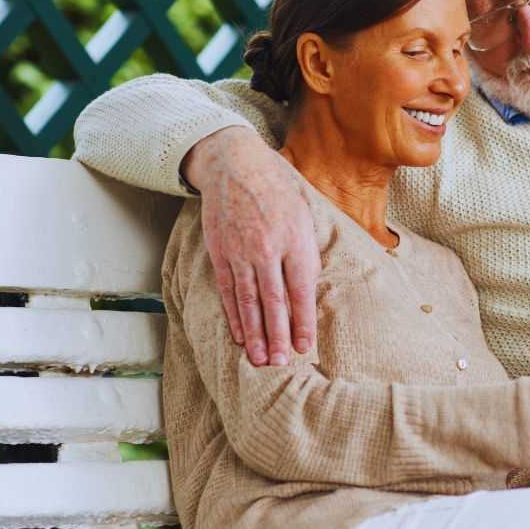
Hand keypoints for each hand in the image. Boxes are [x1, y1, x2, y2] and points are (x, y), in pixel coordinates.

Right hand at [182, 126, 318, 366]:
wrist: (236, 165)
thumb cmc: (279, 191)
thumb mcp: (304, 216)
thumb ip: (306, 254)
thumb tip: (309, 293)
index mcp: (294, 240)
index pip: (300, 291)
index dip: (302, 322)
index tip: (306, 347)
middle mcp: (267, 249)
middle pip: (273, 301)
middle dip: (278, 336)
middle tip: (282, 364)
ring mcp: (240, 252)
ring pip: (248, 301)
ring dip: (255, 334)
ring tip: (260, 359)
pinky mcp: (220, 252)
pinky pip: (228, 290)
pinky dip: (234, 316)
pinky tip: (241, 335)